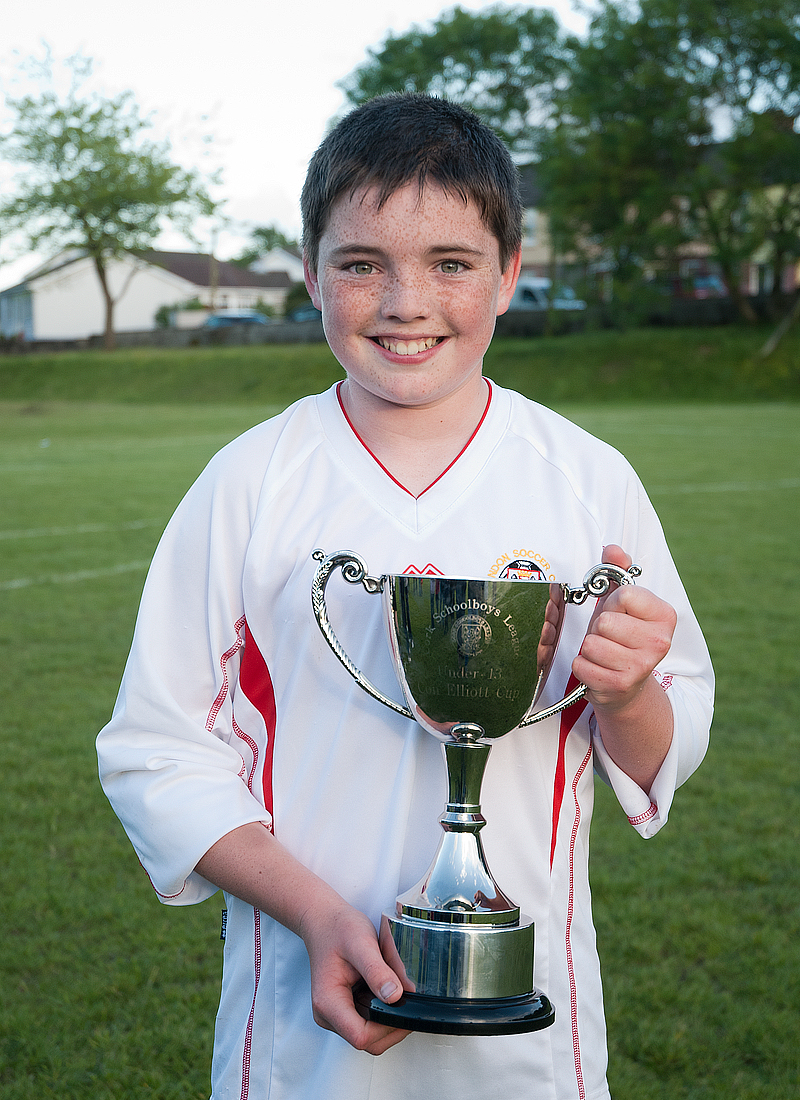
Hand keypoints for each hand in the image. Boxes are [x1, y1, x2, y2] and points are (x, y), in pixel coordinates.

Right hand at [195, 823, 412, 1055]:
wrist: (324, 921)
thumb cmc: (338, 928)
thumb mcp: (361, 943)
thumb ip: (377, 971)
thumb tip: (395, 996)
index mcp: (328, 1003)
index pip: (361, 1036)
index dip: (388, 1028)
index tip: (406, 1007)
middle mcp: (329, 1015)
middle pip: (368, 1041)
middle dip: (393, 1026)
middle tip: (410, 1000)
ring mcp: (336, 1015)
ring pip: (371, 1035)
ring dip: (390, 1019)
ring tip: (397, 989)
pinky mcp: (344, 1009)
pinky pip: (369, 1021)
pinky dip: (384, 1012)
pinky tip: (389, 990)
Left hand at [572, 544, 675, 714]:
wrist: (627, 684)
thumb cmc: (622, 636)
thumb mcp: (622, 602)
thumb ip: (617, 571)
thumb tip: (612, 549)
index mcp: (664, 616)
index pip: (624, 595)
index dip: (612, 602)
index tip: (619, 613)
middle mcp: (659, 642)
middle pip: (605, 622)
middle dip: (598, 628)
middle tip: (609, 636)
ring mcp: (641, 666)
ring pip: (591, 644)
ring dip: (589, 648)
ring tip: (603, 652)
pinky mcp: (620, 686)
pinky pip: (582, 665)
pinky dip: (583, 666)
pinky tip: (598, 668)